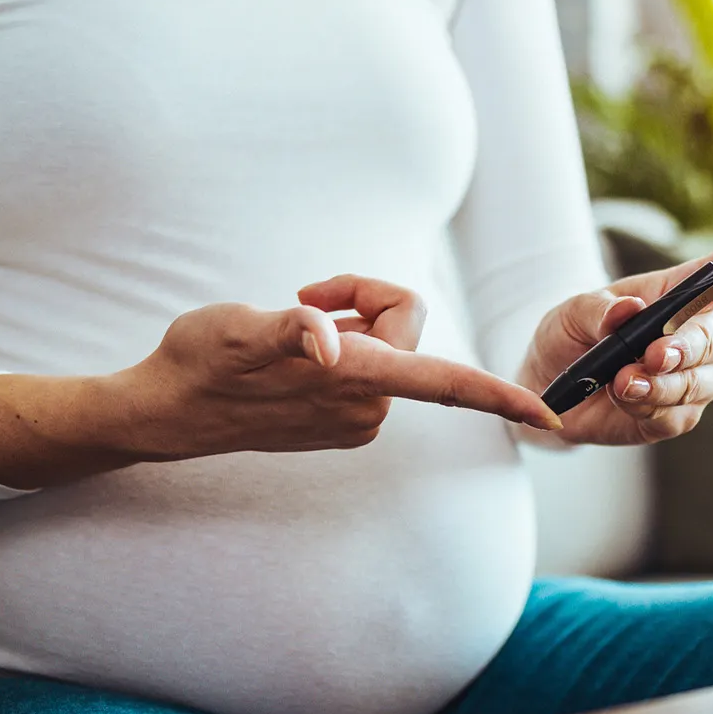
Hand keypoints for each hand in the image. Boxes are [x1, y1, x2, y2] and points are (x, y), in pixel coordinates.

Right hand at [0, 275, 559, 488]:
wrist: (163, 410)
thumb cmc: (197, 361)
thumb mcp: (234, 327)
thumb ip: (286, 328)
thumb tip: (324, 343)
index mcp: (355, 381)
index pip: (446, 385)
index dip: (500, 393)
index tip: (549, 412)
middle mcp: (366, 406)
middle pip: (407, 328)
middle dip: (367, 299)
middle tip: (307, 295)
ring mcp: (356, 416)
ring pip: (386, 345)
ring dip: (348, 322)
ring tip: (292, 326)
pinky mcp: (343, 418)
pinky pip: (367, 365)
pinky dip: (340, 345)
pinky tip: (295, 351)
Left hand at [517, 221, 712, 446]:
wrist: (552, 386)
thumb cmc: (573, 335)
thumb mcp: (572, 312)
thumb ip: (599, 309)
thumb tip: (628, 309)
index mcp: (684, 292)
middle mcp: (702, 334)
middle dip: (688, 348)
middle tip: (655, 354)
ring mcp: (696, 378)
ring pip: (701, 383)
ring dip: (663, 384)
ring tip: (622, 382)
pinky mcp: (678, 416)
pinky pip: (677, 416)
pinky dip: (648, 407)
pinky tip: (623, 398)